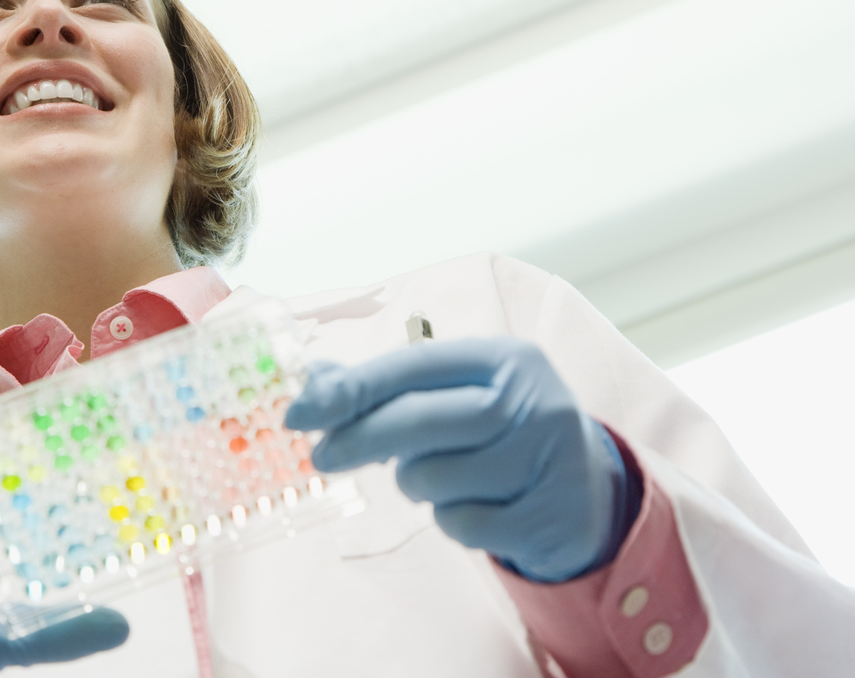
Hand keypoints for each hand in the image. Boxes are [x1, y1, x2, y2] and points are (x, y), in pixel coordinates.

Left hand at [285, 338, 636, 581]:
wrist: (586, 491)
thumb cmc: (499, 432)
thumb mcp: (455, 395)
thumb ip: (386, 386)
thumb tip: (313, 385)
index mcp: (506, 358)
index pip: (412, 366)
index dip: (350, 390)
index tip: (298, 412)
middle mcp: (536, 400)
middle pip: (421, 421)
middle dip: (359, 440)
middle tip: (322, 458)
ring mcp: (550, 460)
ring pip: (435, 479)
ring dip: (418, 484)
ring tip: (442, 475)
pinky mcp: (552, 516)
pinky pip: (463, 526)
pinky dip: (452, 520)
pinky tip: (476, 506)